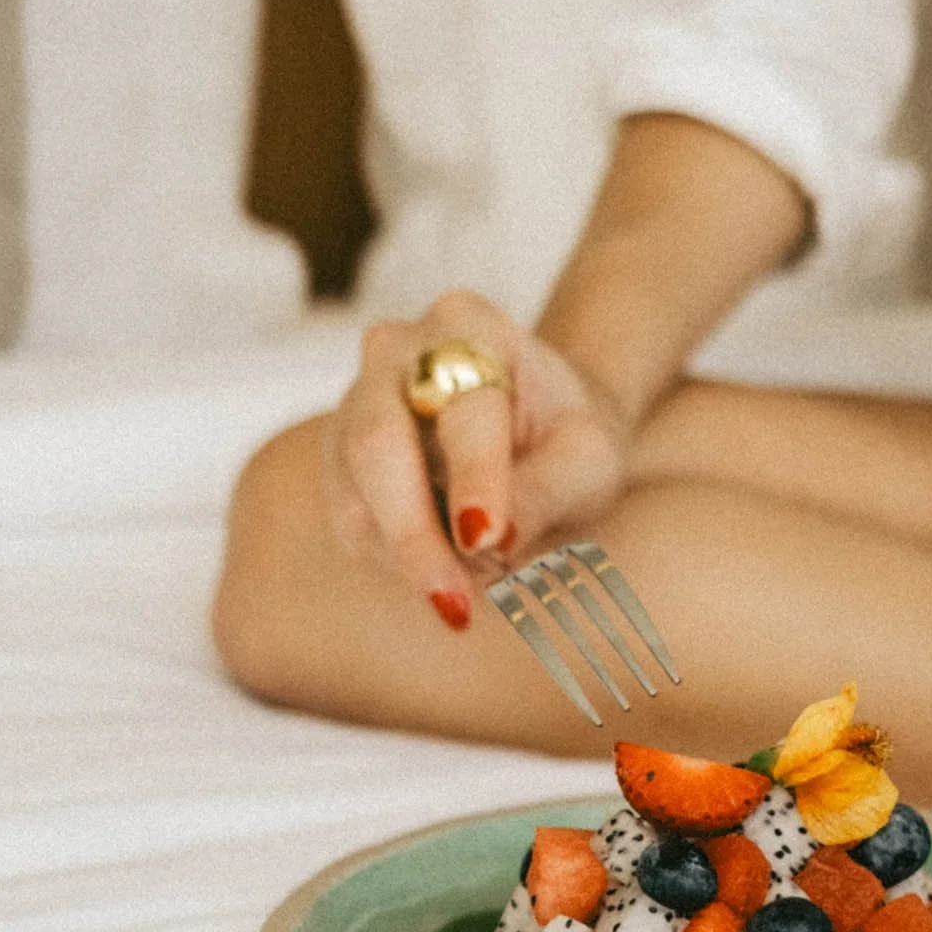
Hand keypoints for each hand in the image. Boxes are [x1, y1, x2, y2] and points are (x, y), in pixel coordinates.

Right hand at [322, 290, 626, 628]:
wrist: (544, 427)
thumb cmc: (572, 437)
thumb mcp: (590, 459)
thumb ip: (550, 489)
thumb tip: (497, 539)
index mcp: (468, 325)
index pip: (463, 413)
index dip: (474, 481)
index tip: (488, 542)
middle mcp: (397, 349)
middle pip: (377, 444)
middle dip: (414, 534)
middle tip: (455, 606)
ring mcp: (357, 399)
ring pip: (355, 492)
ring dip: (410, 556)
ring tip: (475, 590)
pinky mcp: (340, 455)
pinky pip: (352, 520)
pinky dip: (396, 560)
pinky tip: (447, 571)